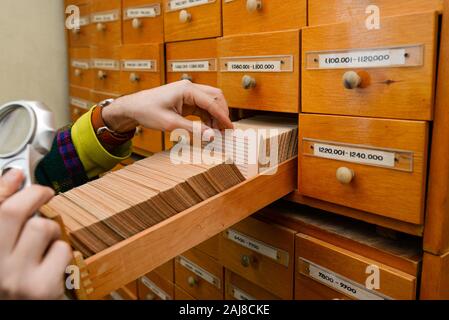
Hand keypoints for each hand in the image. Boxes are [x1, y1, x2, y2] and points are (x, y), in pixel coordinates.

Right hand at [0, 170, 71, 299]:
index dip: (5, 185)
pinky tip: (51, 264)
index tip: (19, 175)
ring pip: (42, 227)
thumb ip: (3, 215)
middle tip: (44, 194)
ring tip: (41, 245)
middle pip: (13, 211)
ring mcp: (15, 279)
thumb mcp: (2, 249)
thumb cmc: (12, 281)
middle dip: (35, 195)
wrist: (22, 310)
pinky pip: (61, 249)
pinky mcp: (42, 288)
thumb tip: (14, 176)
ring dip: (48, 231)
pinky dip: (60, 252)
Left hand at [102, 80, 233, 132]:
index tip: (230, 129)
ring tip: (216, 133)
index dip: (223, 117)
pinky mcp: (186, 100)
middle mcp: (190, 88)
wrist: (134, 108)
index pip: (212, 102)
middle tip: (224, 131)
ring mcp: (189, 93)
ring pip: (211, 102)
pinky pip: (203, 107)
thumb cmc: (147, 111)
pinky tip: (208, 129)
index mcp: (187, 89)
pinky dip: (208, 118)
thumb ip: (193, 129)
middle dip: (222, 114)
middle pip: (216, 97)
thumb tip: (212, 136)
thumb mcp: (171, 124)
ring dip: (215, 117)